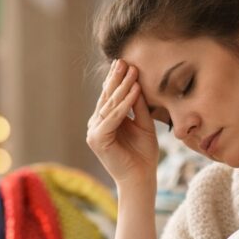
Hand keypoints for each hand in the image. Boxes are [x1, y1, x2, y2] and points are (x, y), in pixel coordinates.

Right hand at [86, 59, 159, 187]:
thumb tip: (136, 83)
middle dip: (117, 79)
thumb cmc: (143, 154)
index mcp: (105, 122)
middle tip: (124, 60)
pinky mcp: (98, 140)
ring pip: (110, 105)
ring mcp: (94, 132)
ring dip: (122, 87)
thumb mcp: (144, 124)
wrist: (141, 178)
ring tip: (132, 71)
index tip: (126, 63)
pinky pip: (113, 117)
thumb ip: (138, 107)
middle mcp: (96, 125)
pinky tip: (134, 91)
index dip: (117, 80)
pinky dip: (124, 104)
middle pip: (107, 98)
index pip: (110, 97)